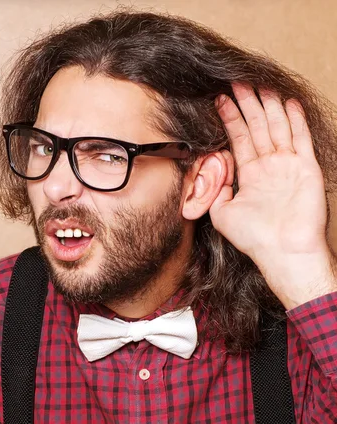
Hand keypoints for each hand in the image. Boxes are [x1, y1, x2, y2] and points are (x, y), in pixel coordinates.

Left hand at [210, 82, 335, 307]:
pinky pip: (300, 138)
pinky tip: (287, 102)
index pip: (238, 139)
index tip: (219, 99)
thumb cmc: (254, 238)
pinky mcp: (306, 167)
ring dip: (268, 105)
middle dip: (247, 103)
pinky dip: (294, 120)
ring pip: (277, 126)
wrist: (283, 252)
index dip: (230, 118)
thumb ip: (215, 190)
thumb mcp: (223, 213)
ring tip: (259, 82)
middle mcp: (269, 166)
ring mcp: (288, 165)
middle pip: (257, 126)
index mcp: (250, 175)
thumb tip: (209, 173)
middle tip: (237, 80)